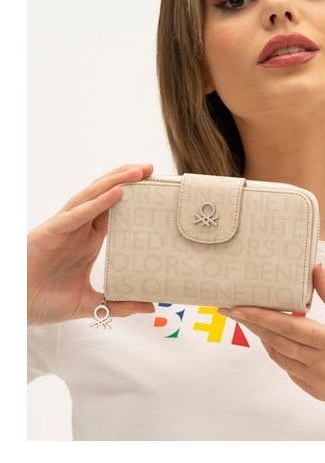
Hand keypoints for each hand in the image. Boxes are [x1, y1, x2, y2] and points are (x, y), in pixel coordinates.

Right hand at [28, 163, 154, 325]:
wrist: (17, 309)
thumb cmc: (46, 302)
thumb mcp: (91, 304)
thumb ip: (120, 303)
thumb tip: (151, 306)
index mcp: (88, 240)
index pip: (115, 210)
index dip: (133, 196)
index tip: (154, 187)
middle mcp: (78, 229)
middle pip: (105, 195)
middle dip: (127, 179)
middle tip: (150, 168)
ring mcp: (65, 227)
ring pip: (92, 196)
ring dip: (115, 182)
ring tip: (137, 172)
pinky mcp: (51, 231)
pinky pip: (77, 214)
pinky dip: (97, 203)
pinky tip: (116, 194)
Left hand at [219, 264, 324, 415]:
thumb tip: (315, 269)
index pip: (288, 327)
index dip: (260, 316)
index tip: (237, 308)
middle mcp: (321, 366)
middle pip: (277, 341)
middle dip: (252, 324)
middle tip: (230, 308)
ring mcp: (318, 382)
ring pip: (280, 357)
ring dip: (263, 338)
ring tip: (248, 319)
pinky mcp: (317, 392)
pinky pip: (290, 371)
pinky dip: (279, 353)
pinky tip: (274, 339)